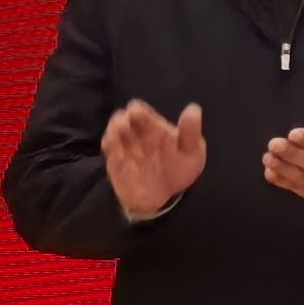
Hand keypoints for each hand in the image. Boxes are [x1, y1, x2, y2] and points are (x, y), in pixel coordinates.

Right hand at [102, 99, 204, 221]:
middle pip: (123, 119)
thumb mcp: (192, 152)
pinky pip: (109, 153)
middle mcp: (136, 134)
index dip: (138, 111)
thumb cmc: (179, 168)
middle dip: (122, 120)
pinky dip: (111, 150)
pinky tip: (116, 152)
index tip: (138, 113)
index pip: (141, 111)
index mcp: (154, 126)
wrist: (165, 196)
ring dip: (113, 133)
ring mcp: (124, 148)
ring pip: (112, 134)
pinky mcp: (116, 163)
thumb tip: (193, 108)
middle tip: (125, 124)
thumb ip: (191, 132)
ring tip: (118, 136)